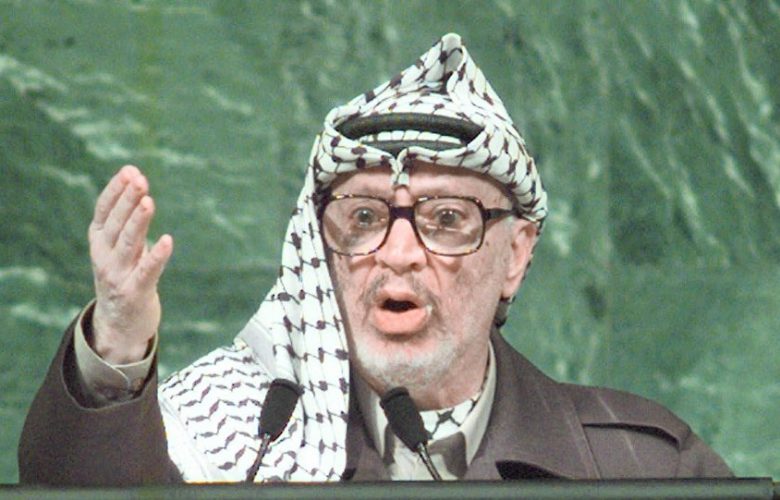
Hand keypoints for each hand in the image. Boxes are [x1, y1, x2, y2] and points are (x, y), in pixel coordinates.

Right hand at [88, 165, 173, 363]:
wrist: (119, 325)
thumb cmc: (124, 276)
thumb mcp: (121, 246)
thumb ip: (128, 218)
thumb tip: (136, 180)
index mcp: (99, 241)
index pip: (103, 211)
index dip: (116, 191)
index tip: (130, 170)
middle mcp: (104, 256)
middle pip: (116, 224)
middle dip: (128, 200)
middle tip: (140, 180)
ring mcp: (117, 276)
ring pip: (129, 244)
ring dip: (138, 222)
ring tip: (148, 202)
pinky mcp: (135, 293)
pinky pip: (147, 271)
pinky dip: (157, 256)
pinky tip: (168, 241)